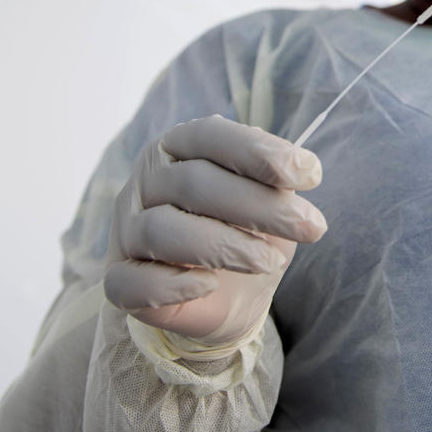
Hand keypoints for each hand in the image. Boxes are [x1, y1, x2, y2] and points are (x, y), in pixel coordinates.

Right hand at [104, 114, 324, 348]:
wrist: (228, 296)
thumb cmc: (248, 232)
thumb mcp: (270, 202)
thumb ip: (276, 182)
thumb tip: (297, 168)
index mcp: (179, 147)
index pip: (210, 136)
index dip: (259, 152)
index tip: (311, 175)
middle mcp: (146, 181)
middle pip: (194, 183)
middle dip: (260, 206)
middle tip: (312, 227)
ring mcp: (126, 230)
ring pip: (162, 230)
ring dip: (224, 245)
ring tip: (271, 261)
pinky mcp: (119, 279)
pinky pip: (131, 282)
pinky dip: (173, 283)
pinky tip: (209, 284)